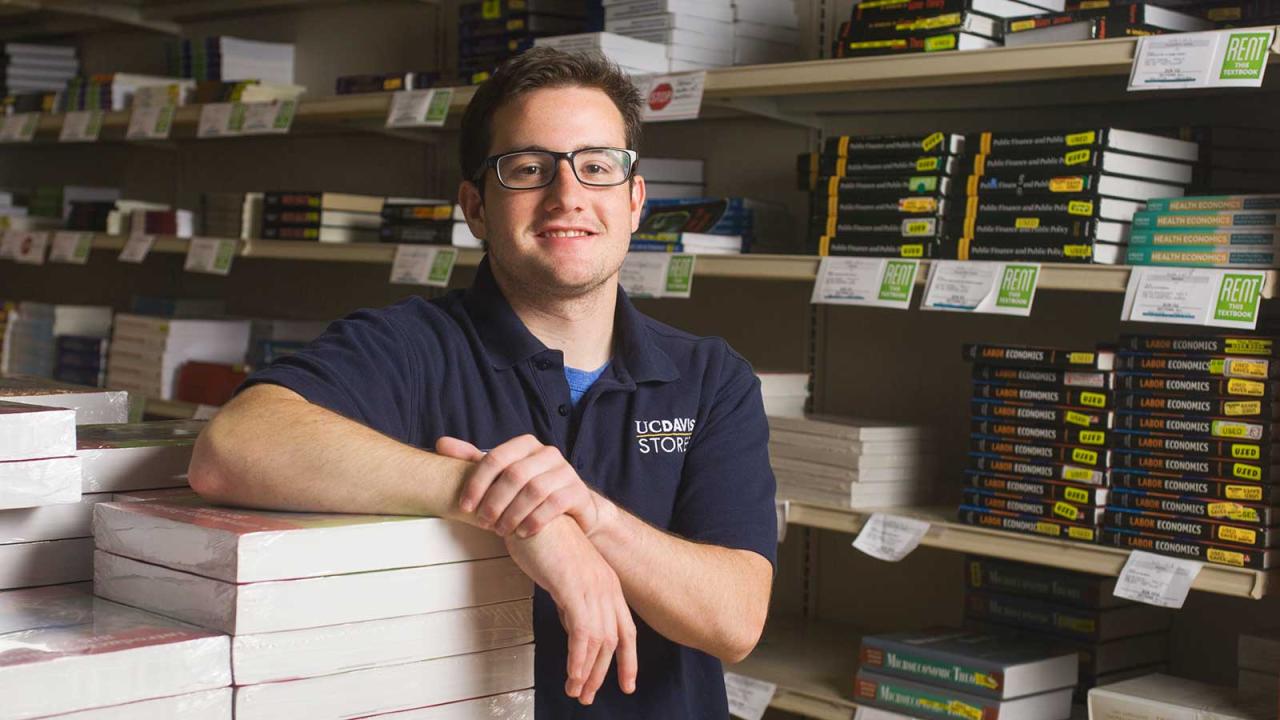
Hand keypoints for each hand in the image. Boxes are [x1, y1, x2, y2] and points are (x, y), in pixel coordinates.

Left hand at [437, 434, 610, 538]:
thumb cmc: (528, 494)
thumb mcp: (501, 476)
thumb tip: (441, 443)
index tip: (464, 507)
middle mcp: (548, 454)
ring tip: (501, 531)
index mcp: (526, 445)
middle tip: (483, 523)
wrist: (571, 512)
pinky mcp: (577, 492)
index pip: (496, 457)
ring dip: (513, 514)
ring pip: (534, 490)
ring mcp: (566, 472)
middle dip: (494, 501)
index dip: (477, 483)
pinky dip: (533, 521)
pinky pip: (554, 505)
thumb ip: (474, 460)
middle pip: (514, 475)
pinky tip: (522, 534)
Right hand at [505, 517, 637, 702]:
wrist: (530, 511)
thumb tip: (571, 624)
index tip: (626, 684)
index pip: (625, 629)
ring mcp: (593, 588)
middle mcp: (606, 587)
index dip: (628, 660)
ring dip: (587, 673)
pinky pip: (583, 635)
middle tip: (588, 696)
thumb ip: (571, 598)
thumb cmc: (542, 539)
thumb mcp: (562, 574)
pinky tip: (571, 676)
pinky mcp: (575, 589)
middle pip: (614, 641)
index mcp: (607, 583)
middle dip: (603, 674)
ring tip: (576, 692)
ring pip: (600, 643)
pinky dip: (578, 660)